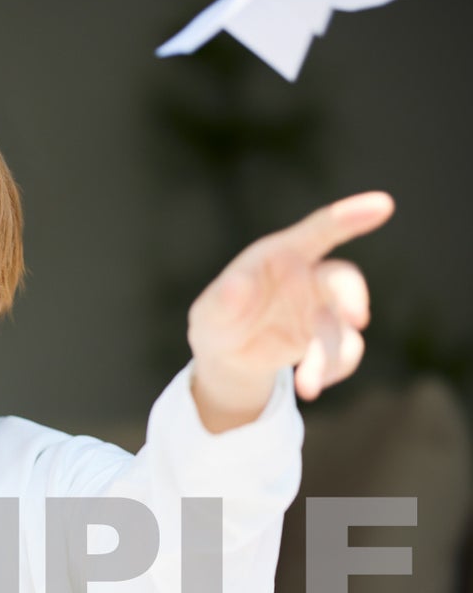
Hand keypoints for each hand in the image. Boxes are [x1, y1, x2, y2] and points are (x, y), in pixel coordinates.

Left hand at [188, 192, 394, 431]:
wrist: (228, 356)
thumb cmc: (218, 319)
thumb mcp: (209, 313)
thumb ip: (222, 299)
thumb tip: (236, 286)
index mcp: (282, 254)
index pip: (321, 230)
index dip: (350, 216)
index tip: (383, 205)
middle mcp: (309, 278)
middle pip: (344, 280)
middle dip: (353, 297)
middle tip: (358, 319)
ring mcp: (322, 309)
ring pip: (344, 326)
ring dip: (330, 356)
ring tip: (306, 387)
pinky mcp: (326, 339)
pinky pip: (344, 353)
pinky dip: (332, 370)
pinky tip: (311, 387)